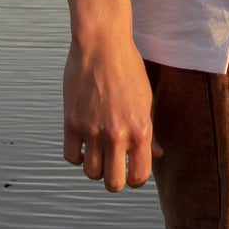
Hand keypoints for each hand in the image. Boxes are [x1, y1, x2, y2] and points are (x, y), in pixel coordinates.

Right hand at [62, 37, 162, 191]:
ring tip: (98, 151)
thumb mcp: (146, 100)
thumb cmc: (128, 69)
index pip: (138, 177)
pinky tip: (83, 144)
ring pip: (91, 173)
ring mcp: (92, 130)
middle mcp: (117, 135)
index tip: (131, 169)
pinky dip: (77, 155)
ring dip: (95, 166)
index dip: (135, 178)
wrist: (102, 44)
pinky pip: (71, 157)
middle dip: (114, 179)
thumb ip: (149, 132)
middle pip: (113, 184)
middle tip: (113, 165)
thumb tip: (156, 155)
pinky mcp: (71, 123)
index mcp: (140, 130)